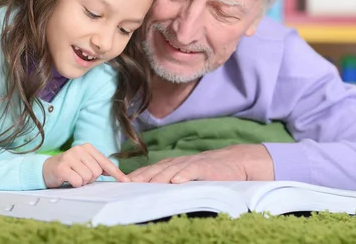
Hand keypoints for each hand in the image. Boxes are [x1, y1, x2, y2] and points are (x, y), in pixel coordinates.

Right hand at [42, 143, 129, 187]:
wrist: (47, 169)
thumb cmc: (70, 167)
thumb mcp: (85, 163)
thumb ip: (99, 166)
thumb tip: (118, 175)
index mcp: (88, 147)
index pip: (105, 162)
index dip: (116, 173)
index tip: (125, 181)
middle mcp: (79, 149)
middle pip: (96, 172)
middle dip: (90, 178)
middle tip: (80, 175)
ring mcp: (70, 157)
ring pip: (87, 177)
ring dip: (82, 182)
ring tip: (73, 176)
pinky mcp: (62, 167)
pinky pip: (78, 181)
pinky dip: (75, 184)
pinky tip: (68, 179)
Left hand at [128, 144, 274, 182]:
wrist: (234, 163)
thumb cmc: (207, 173)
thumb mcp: (186, 176)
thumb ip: (170, 181)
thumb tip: (149, 192)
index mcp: (171, 165)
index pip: (149, 171)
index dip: (136, 176)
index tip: (121, 183)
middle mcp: (178, 163)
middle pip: (156, 170)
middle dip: (141, 177)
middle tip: (127, 185)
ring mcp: (191, 163)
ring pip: (172, 169)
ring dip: (159, 177)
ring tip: (147, 185)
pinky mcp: (206, 167)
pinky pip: (193, 170)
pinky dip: (185, 174)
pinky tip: (177, 181)